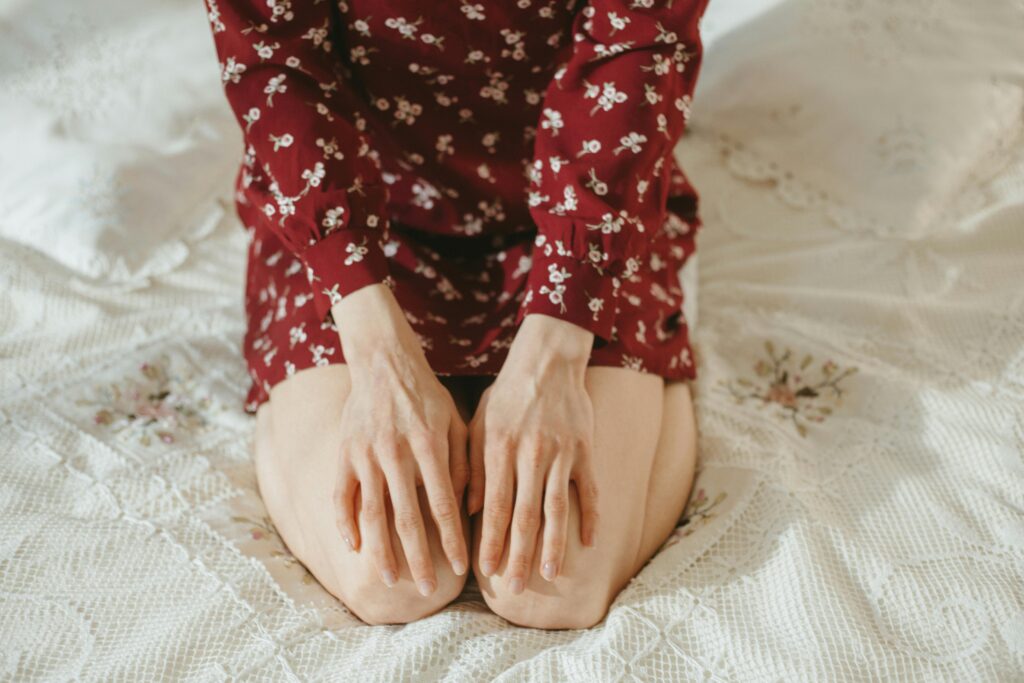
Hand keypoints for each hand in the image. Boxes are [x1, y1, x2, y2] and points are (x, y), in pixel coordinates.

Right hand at [331, 284, 469, 595]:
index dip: (451, 540)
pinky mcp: (343, 453)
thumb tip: (472, 509)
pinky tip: (353, 548)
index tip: (460, 569)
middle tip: (426, 590)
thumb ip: (465, 462)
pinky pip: (341, 496)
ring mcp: (365, 455)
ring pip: (373, 514)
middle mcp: (395, 453)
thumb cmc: (427, 396)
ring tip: (391, 579)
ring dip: (382, 551)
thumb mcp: (456, 421)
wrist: (384, 363)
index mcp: (428, 445)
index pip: (442, 504)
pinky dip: (345, 523)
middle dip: (418, 558)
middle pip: (407, 518)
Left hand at [467, 313, 598, 592]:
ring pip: (557, 508)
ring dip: (554, 546)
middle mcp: (531, 455)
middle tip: (514, 587)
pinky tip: (588, 542)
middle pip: (524, 515)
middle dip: (518, 554)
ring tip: (551, 575)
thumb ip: (471, 466)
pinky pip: (590, 490)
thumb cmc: (507, 395)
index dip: (489, 540)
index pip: (493, 505)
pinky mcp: (585, 450)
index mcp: (499, 449)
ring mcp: (562, 454)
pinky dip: (590, 517)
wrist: (548, 361)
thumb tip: (466, 510)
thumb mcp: (477, 424)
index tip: (485, 570)